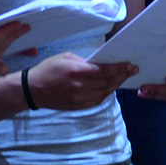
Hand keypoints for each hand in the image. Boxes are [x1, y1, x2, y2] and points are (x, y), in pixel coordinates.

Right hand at [23, 53, 137, 110]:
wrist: (33, 90)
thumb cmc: (48, 69)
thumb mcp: (66, 57)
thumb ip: (85, 61)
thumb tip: (101, 63)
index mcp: (77, 71)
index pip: (105, 71)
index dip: (120, 69)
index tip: (130, 65)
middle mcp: (80, 86)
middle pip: (108, 82)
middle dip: (122, 76)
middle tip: (132, 71)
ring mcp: (80, 99)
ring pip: (105, 93)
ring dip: (115, 85)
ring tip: (122, 78)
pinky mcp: (78, 107)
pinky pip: (97, 100)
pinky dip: (106, 93)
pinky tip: (110, 87)